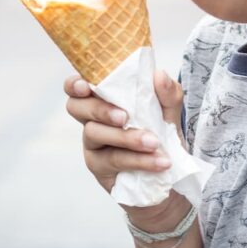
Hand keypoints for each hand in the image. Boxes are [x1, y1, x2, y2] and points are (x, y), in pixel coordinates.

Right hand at [63, 69, 186, 205]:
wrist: (172, 173)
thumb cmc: (162, 134)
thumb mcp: (170, 111)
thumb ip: (167, 93)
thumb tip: (159, 75)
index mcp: (104, 100)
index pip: (77, 87)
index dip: (74, 84)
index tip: (85, 86)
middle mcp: (93, 120)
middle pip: (76, 107)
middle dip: (99, 109)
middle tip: (124, 117)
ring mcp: (93, 145)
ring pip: (95, 134)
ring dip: (126, 138)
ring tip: (154, 143)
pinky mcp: (100, 168)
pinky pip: (113, 160)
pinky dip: (138, 160)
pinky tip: (159, 161)